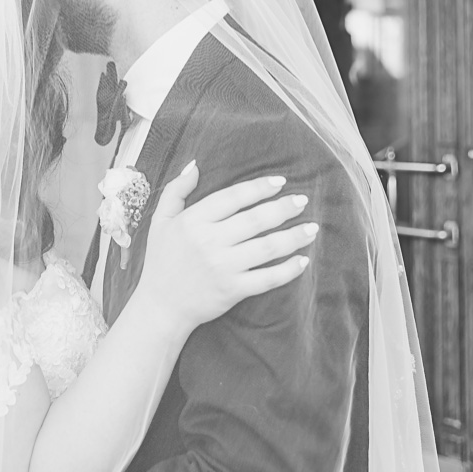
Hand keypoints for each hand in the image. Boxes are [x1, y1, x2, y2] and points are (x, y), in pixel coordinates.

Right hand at [134, 163, 316, 336]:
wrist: (160, 306)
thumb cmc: (162, 260)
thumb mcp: (160, 220)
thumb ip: (176, 190)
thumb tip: (195, 165)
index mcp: (193, 221)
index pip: (232, 198)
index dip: (259, 187)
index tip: (280, 182)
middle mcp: (209, 242)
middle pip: (255, 220)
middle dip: (283, 208)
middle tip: (302, 201)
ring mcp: (223, 267)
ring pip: (267, 247)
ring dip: (293, 237)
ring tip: (312, 228)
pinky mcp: (232, 291)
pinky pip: (267, 279)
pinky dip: (288, 270)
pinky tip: (303, 261)